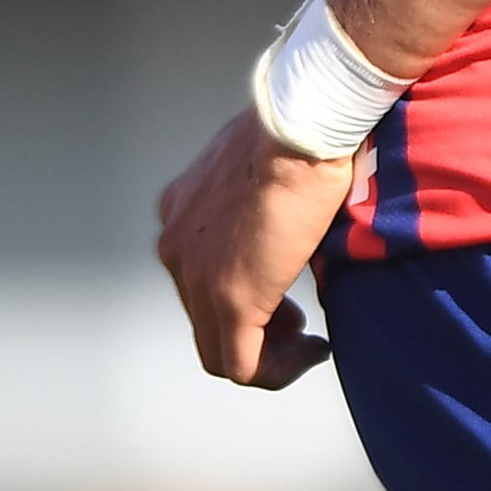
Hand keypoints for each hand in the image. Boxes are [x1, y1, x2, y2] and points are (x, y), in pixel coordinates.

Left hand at [154, 108, 357, 388]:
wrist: (304, 120)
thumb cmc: (302, 123)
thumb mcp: (268, 159)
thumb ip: (262, 193)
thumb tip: (292, 211)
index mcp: (182, 209)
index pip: (199, 273)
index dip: (244, 289)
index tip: (281, 292)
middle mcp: (176, 244)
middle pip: (205, 313)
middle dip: (253, 322)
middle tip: (294, 320)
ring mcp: (197, 276)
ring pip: (218, 346)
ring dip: (265, 350)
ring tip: (303, 338)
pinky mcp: (232, 299)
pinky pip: (242, 365)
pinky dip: (278, 370)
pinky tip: (314, 350)